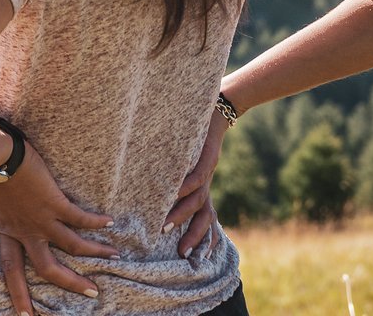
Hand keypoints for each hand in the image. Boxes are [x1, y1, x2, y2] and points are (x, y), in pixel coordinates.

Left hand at [0, 141, 118, 311]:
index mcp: (7, 231)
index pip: (12, 269)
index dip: (19, 292)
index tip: (25, 314)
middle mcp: (27, 231)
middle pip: (49, 267)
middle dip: (70, 283)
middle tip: (91, 294)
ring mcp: (42, 218)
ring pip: (72, 245)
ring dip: (95, 251)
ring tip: (115, 256)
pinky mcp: (54, 201)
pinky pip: (79, 217)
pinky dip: (95, 221)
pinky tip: (110, 221)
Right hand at [165, 110, 229, 261]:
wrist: (218, 111)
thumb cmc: (196, 136)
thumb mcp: (187, 161)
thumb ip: (174, 177)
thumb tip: (154, 189)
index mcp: (204, 189)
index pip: (207, 220)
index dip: (204, 240)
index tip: (196, 260)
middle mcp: (207, 186)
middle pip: (205, 218)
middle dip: (193, 237)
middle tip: (180, 255)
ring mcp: (207, 174)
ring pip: (198, 201)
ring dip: (182, 216)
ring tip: (165, 227)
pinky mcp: (207, 158)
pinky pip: (195, 178)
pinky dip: (184, 187)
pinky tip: (173, 193)